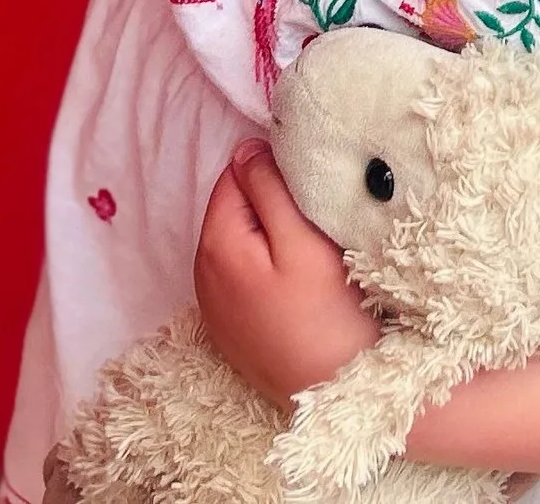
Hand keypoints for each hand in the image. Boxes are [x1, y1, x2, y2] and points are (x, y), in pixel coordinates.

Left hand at [196, 142, 380, 407]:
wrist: (338, 390)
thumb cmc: (326, 310)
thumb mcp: (301, 238)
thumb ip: (268, 188)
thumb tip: (245, 148)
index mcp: (215, 245)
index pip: (235, 176)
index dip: (274, 174)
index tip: (310, 192)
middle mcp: (202, 275)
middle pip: (235, 209)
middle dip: (270, 205)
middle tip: (315, 224)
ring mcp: (215, 307)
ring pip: (240, 241)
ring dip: (270, 236)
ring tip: (310, 254)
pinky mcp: (232, 330)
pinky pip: (244, 275)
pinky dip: (266, 268)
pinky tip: (296, 286)